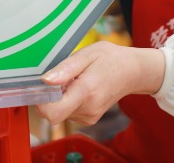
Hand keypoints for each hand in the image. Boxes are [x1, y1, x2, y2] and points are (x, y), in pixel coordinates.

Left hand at [35, 41, 164, 125]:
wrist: (132, 72)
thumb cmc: (110, 59)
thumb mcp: (87, 54)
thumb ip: (65, 68)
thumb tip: (45, 80)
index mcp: (85, 92)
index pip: (53, 113)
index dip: (41, 103)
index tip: (42, 88)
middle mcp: (87, 109)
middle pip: (53, 112)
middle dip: (52, 95)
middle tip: (65, 78)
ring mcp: (89, 117)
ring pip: (59, 112)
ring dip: (61, 97)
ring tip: (76, 80)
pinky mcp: (89, 119)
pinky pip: (67, 113)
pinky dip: (68, 101)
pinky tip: (80, 88)